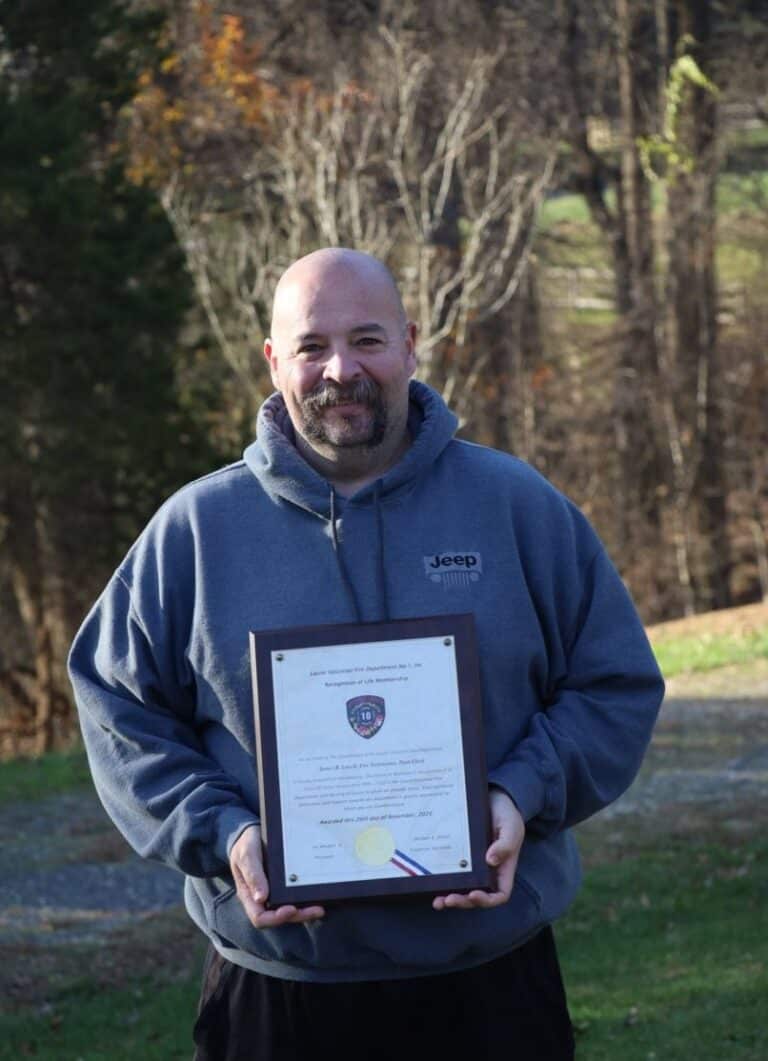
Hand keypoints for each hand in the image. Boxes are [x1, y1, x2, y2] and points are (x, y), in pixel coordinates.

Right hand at [230, 825, 324, 926]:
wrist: (252, 832)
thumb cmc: (246, 844)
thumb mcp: (246, 854)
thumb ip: (252, 874)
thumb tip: (261, 898)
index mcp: (249, 895)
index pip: (260, 918)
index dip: (276, 918)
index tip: (291, 909)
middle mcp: (263, 898)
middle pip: (280, 917)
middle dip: (299, 916)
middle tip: (317, 910)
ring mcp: (274, 892)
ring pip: (290, 910)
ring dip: (305, 911)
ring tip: (320, 908)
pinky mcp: (285, 884)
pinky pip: (295, 895)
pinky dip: (306, 897)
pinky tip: (318, 894)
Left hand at [432, 788, 524, 910]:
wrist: (493, 799)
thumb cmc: (506, 815)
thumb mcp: (511, 827)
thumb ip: (505, 844)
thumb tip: (490, 860)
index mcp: (503, 869)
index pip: (499, 894)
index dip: (487, 900)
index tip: (473, 894)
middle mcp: (487, 872)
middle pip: (477, 897)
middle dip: (463, 901)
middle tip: (448, 899)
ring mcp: (473, 866)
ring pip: (462, 889)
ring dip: (450, 898)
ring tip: (438, 901)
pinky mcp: (460, 857)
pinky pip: (452, 873)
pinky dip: (443, 882)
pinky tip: (432, 885)